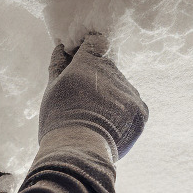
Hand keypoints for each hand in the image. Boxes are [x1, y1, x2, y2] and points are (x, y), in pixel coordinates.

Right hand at [38, 31, 147, 159]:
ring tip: (96, 119)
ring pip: (121, 88)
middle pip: (108, 68)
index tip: (82, 63)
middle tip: (84, 102)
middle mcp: (113, 71)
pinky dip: (124, 113)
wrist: (80, 151)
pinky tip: (109, 126)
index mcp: (88, 62)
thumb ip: (59, 65)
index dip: (89, 51)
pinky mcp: (141, 110)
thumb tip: (62, 47)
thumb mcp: (52, 89)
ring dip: (112, 97)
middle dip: (98, 80)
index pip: (96, 42)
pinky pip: (133, 106)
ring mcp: (129, 90)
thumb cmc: (59, 120)